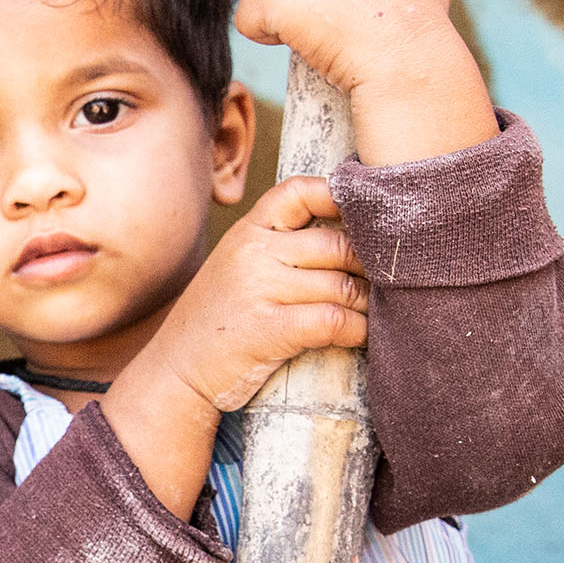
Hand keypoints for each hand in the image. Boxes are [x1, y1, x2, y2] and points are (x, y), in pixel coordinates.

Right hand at [141, 177, 368, 411]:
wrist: (175, 371)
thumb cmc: (217, 322)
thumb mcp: (238, 268)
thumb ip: (280, 247)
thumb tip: (357, 240)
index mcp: (247, 232)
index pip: (299, 191)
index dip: (339, 198)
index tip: (364, 221)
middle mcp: (252, 253)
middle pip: (338, 245)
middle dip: (371, 268)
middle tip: (388, 286)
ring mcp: (258, 289)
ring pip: (343, 285)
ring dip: (370, 305)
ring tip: (377, 315)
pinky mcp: (269, 329)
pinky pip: (335, 320)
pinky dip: (360, 331)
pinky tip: (362, 337)